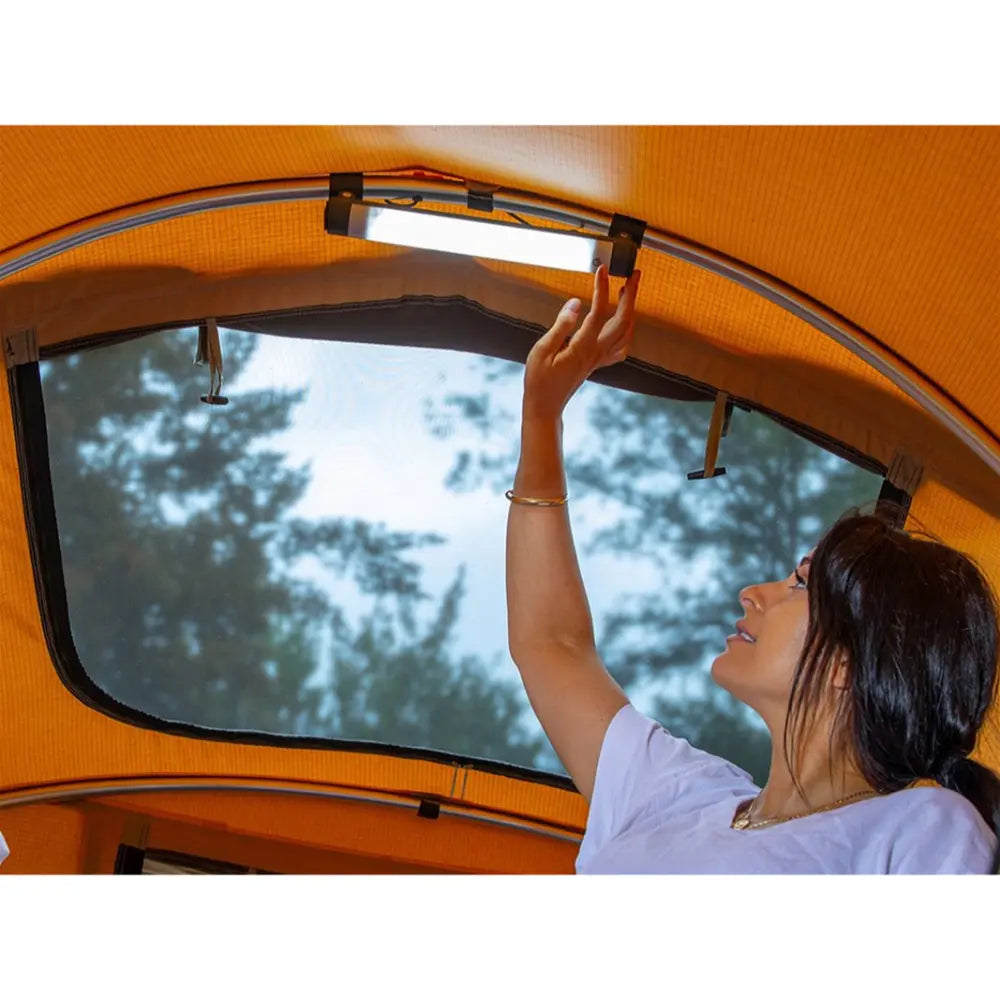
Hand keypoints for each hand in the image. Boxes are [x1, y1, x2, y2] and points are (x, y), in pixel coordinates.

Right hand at [522, 265, 640, 422]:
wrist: (545, 406)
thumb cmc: (539, 380)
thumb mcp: (542, 350)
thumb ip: (561, 326)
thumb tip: (576, 303)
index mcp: (583, 347)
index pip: (598, 312)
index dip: (602, 289)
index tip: (602, 270)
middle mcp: (596, 352)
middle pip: (623, 321)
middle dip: (631, 296)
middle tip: (633, 275)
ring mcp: (599, 359)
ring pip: (626, 334)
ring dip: (631, 311)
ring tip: (627, 292)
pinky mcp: (597, 363)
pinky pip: (620, 348)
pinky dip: (626, 333)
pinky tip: (622, 324)